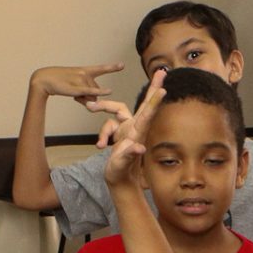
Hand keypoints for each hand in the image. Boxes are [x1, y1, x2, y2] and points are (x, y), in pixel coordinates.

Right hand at [33, 62, 124, 103]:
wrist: (44, 79)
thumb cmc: (59, 82)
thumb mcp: (73, 84)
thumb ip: (85, 92)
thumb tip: (93, 100)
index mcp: (84, 71)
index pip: (101, 69)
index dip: (112, 67)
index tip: (122, 65)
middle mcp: (85, 74)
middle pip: (96, 92)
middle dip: (88, 97)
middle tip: (74, 93)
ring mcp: (81, 80)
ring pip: (91, 97)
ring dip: (83, 100)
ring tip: (71, 93)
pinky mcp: (77, 87)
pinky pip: (91, 92)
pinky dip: (100, 92)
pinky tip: (109, 91)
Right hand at [92, 72, 167, 190]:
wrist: (119, 180)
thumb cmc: (121, 173)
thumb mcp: (122, 165)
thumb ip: (128, 155)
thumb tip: (139, 148)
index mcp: (137, 133)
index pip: (147, 114)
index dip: (154, 101)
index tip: (163, 89)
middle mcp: (135, 128)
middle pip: (145, 104)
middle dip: (152, 88)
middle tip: (162, 72)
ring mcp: (128, 129)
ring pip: (117, 110)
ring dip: (104, 106)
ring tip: (89, 106)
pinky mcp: (120, 132)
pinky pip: (108, 124)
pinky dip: (102, 133)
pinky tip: (100, 146)